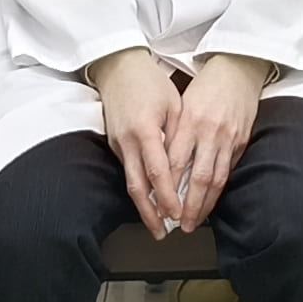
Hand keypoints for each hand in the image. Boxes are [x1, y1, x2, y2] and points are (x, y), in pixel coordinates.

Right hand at [91, 47, 186, 234]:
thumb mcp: (174, 104)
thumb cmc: (150, 82)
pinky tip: (150, 200)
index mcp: (145, 130)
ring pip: (130, 182)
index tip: (177, 214)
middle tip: (162, 233)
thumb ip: (179, 135)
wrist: (118, 67)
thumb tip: (188, 165)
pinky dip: (139, 189)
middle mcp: (128, 141)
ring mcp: (118, 144)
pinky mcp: (114, 144)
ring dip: (143, 206)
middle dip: (150, 214)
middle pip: (137, 186)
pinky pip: (128, 171)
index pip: (157, 172)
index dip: (167, 197)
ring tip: (157, 224)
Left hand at [172, 53, 268, 221]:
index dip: (168, 188)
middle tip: (181, 226)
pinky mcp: (242, 140)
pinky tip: (212, 201)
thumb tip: (163, 166)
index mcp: (190, 121)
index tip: (160, 207)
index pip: (176, 163)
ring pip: (217, 179)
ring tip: (196, 221)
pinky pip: (229, 170)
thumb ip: (174, 134)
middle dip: (189, 206)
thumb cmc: (205, 85)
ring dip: (206, 204)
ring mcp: (229, 137)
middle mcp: (210, 132)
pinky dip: (219, 189)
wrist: (239, 68)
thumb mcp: (183, 104)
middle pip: (199, 177)